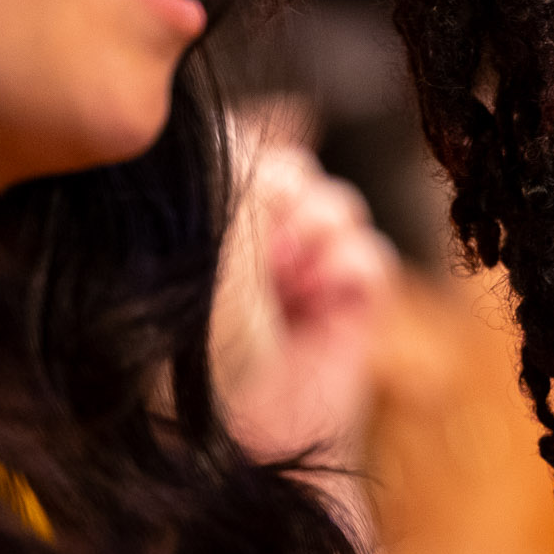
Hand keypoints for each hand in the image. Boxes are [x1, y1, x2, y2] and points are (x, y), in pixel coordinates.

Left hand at [210, 106, 398, 466]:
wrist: (233, 437)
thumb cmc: (187, 333)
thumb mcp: (200, 225)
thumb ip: (236, 156)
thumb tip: (285, 116)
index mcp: (183, 232)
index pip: (228, 151)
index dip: (242, 156)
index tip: (228, 185)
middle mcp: (236, 251)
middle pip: (289, 167)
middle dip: (283, 194)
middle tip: (261, 244)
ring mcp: (290, 282)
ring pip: (335, 204)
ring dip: (318, 230)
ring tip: (291, 278)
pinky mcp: (343, 315)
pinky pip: (369, 254)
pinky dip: (350, 270)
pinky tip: (322, 302)